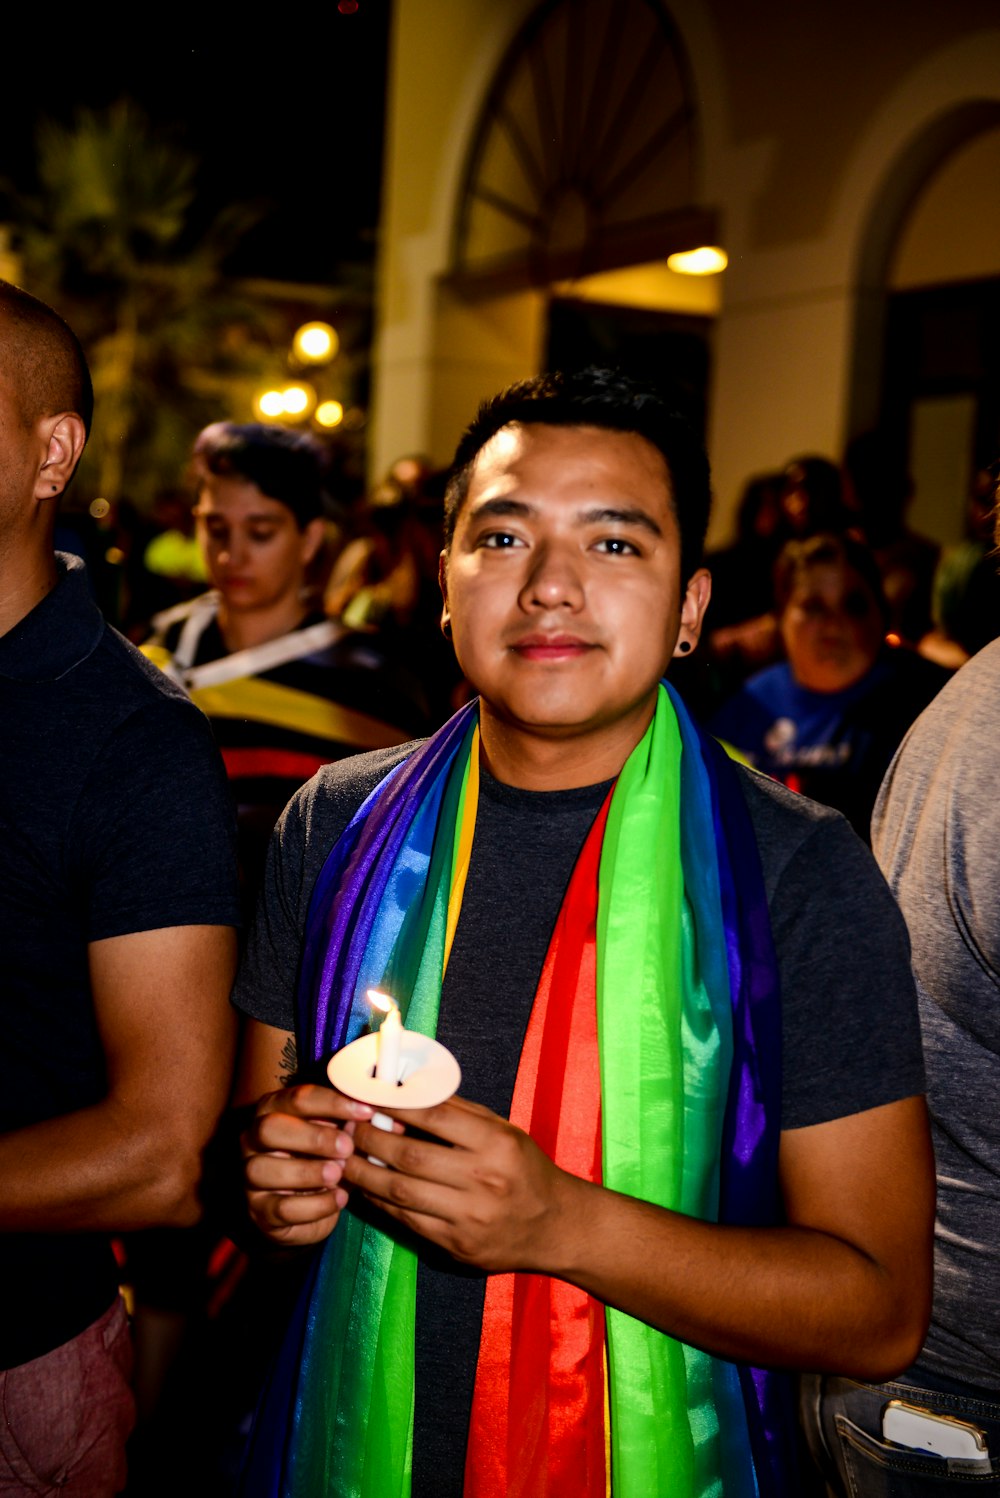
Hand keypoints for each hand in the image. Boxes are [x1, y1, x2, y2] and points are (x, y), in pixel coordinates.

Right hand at [241, 1084, 374, 1245]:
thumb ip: (358, 1125)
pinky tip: (339, 1199)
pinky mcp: (260, 1211)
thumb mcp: (339, 1136)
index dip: (333, 1102)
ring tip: (339, 1173)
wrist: (305, 1209)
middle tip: (348, 1146)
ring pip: (264, 1169)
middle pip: (270, 1128)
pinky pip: (280, 1208)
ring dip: (308, 1171)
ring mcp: (250, 1176)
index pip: (298, 1098)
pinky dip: (314, 1205)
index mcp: (275, 1109)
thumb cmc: (324, 1159)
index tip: (366, 1111)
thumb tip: (394, 1119)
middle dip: (312, 1136)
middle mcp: (253, 1139)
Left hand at [344, 1094, 583, 1272]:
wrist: (555, 1226)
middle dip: (369, 1138)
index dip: (394, 1105)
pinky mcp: (456, 1245)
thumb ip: (458, 1113)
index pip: (434, 1116)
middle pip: (409, 1156)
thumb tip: (409, 1092)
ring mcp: (468, 1217)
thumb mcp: (503, 1131)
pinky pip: (406, 1221)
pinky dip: (380, 1202)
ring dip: (364, 1172)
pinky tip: (366, 1187)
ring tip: (345, 1157)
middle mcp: (483, 1180)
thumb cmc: (525, 1169)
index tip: (368, 1095)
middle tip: (346, 1125)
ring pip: (400, 1192)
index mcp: (496, 1143)